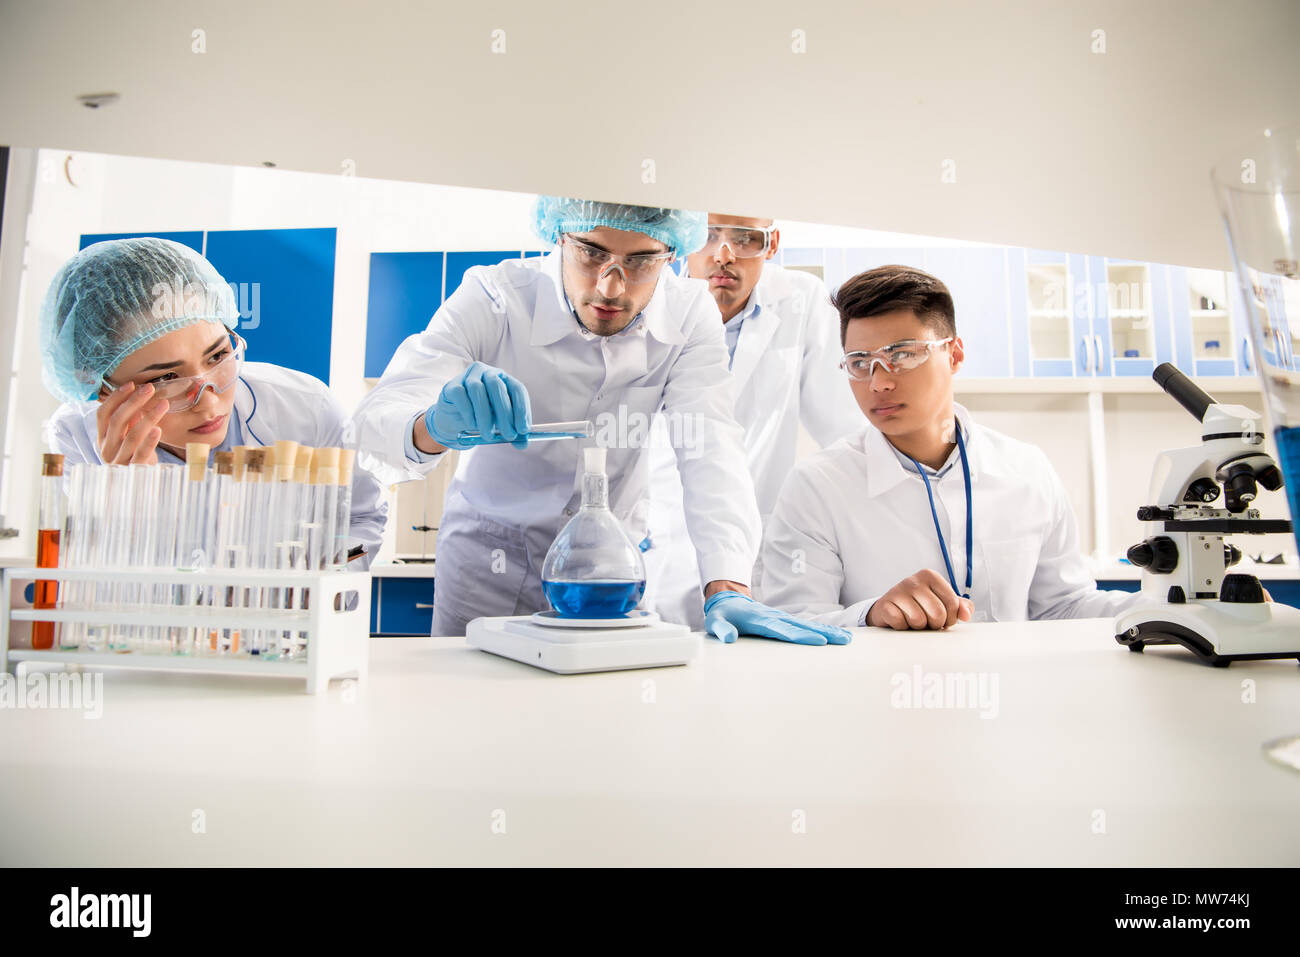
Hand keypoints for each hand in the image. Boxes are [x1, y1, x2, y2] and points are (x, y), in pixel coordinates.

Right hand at [96, 381, 167, 464]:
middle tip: (149, 389)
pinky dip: (149, 441)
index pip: (102, 414)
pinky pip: (141, 453)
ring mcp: (119, 461)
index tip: (131, 385)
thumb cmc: (136, 455)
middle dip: (133, 402)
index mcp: (102, 439)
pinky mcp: (134, 470)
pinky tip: (158, 429)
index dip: (115, 398)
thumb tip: (138, 396)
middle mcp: (107, 449)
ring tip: (163, 404)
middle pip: (117, 421)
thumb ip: (130, 421)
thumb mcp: (128, 437)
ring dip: (148, 417)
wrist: (140, 482)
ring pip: (131, 435)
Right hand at [423, 361, 531, 450]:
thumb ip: (510, 431)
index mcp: (504, 379)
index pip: (517, 389)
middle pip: (497, 387)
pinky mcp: (452, 386)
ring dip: (485, 416)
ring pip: (477, 390)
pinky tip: (472, 425)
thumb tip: (523, 443)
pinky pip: (461, 395)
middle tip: (509, 436)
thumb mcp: (499, 424)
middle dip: (505, 414)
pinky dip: (468, 412)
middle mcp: (487, 373)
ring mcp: (468, 377)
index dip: (522, 409)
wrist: (453, 420)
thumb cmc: (481, 418)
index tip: (523, 430)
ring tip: (488, 435)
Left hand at [703, 590, 851, 645]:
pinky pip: (806, 626)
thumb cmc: (723, 614)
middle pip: (803, 627)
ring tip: (846, 639)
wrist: (729, 600)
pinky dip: (823, 630)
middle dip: (824, 634)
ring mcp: (782, 618)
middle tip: (843, 641)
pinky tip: (836, 636)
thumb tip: (728, 638)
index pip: (783, 630)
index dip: (800, 636)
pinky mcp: (785, 621)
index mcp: (760, 620)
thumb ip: (721, 630)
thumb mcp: (715, 622)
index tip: (818, 642)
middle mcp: (775, 618)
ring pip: (808, 626)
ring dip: (828, 632)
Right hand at [866, 569, 972, 630]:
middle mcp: (913, 580)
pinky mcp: (885, 604)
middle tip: (927, 621)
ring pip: (919, 621)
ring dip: (918, 627)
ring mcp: (897, 591)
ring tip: (913, 620)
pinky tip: (900, 620)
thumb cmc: (919, 606)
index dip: (950, 618)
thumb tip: (966, 614)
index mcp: (931, 576)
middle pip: (938, 614)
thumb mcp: (942, 602)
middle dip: (934, 624)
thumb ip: (960, 606)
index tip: (942, 618)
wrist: (888, 609)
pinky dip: (902, 627)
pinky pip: (901, 623)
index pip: (953, 603)